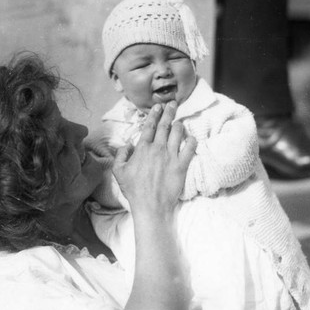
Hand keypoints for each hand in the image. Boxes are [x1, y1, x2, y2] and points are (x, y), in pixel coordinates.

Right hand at [112, 101, 195, 218]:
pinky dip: (191, 141)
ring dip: (179, 125)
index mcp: (142, 149)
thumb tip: (127, 145)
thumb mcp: (118, 172)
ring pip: (178, 133)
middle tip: (172, 104)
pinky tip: (191, 138)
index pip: (149, 127)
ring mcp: (171, 156)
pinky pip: (190, 148)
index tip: (157, 107)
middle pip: (165, 125)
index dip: (154, 115)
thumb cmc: (134, 190)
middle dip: (168, 112)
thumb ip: (121, 155)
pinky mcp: (182, 166)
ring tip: (179, 121)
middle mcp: (158, 149)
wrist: (151, 206)